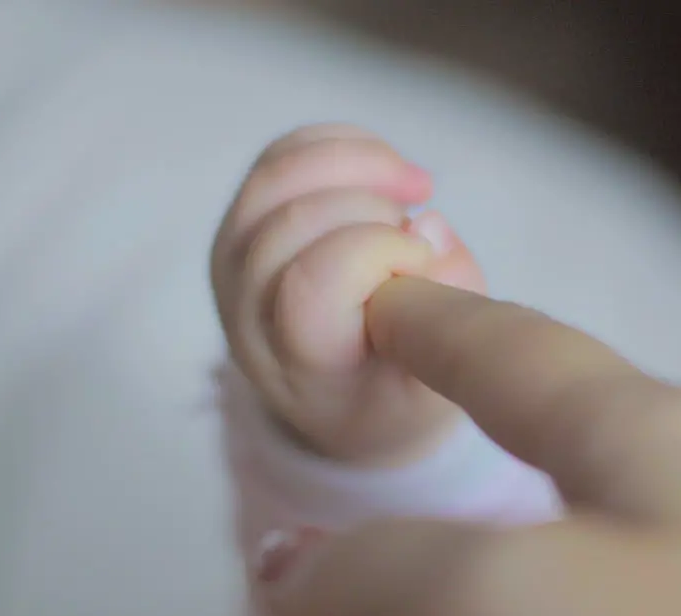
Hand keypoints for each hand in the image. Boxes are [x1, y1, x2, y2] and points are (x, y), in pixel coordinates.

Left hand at [211, 124, 484, 464]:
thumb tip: (428, 229)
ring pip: (276, 178)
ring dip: (358, 163)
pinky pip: (280, 157)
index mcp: (302, 365)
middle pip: (291, 223)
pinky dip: (341, 146)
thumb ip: (445, 317)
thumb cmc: (397, 394)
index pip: (309, 286)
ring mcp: (235, 268)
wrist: (346, 404)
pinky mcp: (241, 228)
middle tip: (421, 233)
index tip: (422, 263)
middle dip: (372, 206)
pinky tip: (388, 171)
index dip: (375, 251)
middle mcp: (251, 315)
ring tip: (415, 187)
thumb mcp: (439, 384)